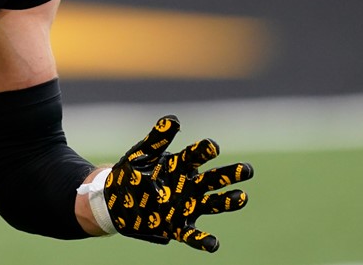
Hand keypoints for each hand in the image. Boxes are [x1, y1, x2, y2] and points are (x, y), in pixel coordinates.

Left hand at [104, 115, 252, 251]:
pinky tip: (213, 243)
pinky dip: (203, 241)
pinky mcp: (178, 227)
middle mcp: (189, 185)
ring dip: (227, 202)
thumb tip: (173, 119)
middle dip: (231, 174)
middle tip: (247, 169)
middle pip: (214, 179)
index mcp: (181, 165)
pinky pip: (193, 235)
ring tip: (242, 197)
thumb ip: (157, 139)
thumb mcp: (141, 155)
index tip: (212, 147)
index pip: (197, 155)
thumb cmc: (130, 174)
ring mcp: (186, 206)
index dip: (205, 150)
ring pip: (212, 204)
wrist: (114, 201)